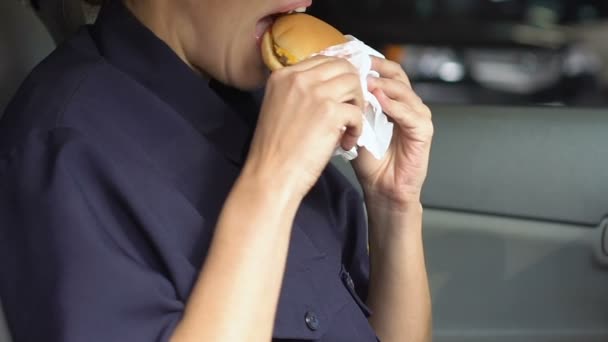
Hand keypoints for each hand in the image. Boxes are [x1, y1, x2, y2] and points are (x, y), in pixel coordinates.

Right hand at [245, 56, 364, 198]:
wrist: (270, 175)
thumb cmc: (274, 150)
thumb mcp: (279, 107)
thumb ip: (298, 92)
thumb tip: (329, 86)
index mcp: (283, 75)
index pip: (323, 60)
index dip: (339, 77)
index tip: (342, 95)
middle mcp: (298, 78)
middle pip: (343, 66)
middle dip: (353, 88)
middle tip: (350, 111)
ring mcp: (315, 93)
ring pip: (354, 84)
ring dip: (357, 106)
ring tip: (348, 127)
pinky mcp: (329, 112)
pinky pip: (357, 112)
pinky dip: (357, 129)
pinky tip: (346, 142)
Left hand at [353, 57, 433, 210]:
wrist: (382, 189)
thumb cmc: (369, 162)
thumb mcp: (355, 126)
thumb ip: (351, 106)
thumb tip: (333, 84)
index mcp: (393, 101)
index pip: (384, 73)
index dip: (368, 63)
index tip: (349, 55)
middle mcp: (408, 105)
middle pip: (396, 75)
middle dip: (377, 66)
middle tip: (358, 61)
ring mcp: (418, 117)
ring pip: (403, 91)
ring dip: (384, 84)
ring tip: (365, 80)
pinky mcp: (423, 132)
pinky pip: (410, 114)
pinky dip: (395, 106)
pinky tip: (380, 101)